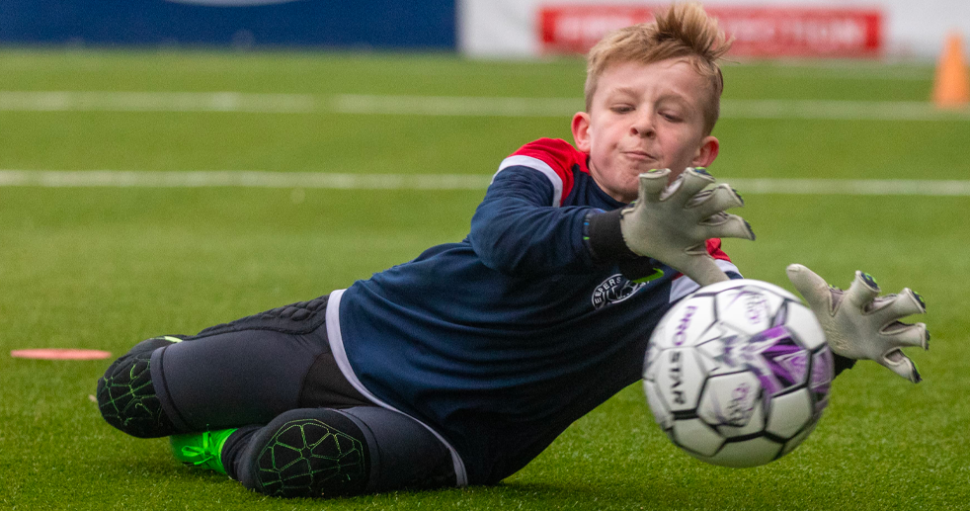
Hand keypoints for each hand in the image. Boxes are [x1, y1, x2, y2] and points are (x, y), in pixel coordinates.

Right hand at [619, 168, 754, 285]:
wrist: (641, 235)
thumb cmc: (673, 246)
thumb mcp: (693, 264)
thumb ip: (713, 278)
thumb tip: (731, 296)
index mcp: (707, 226)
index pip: (728, 225)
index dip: (738, 228)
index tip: (748, 234)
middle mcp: (695, 210)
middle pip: (716, 199)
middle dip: (726, 196)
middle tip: (732, 197)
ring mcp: (674, 201)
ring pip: (689, 185)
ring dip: (695, 180)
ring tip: (697, 179)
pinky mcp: (652, 196)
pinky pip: (654, 184)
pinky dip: (655, 178)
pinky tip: (660, 177)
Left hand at [787, 264, 928, 382]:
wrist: (834, 335)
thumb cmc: (830, 312)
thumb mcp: (819, 301)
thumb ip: (809, 286)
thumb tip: (791, 268)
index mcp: (859, 301)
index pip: (865, 290)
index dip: (866, 285)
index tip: (866, 281)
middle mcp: (877, 315)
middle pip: (899, 306)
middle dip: (909, 303)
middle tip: (912, 300)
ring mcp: (884, 336)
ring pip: (907, 334)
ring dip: (916, 335)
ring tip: (921, 336)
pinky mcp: (885, 355)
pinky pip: (900, 364)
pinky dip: (907, 369)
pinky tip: (914, 375)